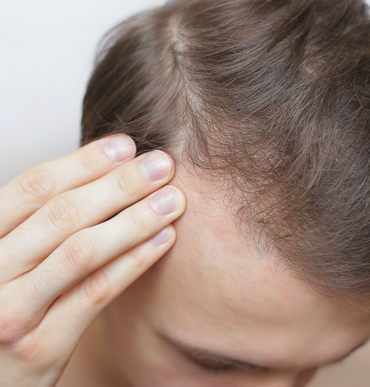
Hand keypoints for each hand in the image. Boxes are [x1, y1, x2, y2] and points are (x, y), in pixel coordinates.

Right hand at [0, 135, 184, 386]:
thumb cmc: (5, 302)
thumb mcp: (9, 258)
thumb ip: (39, 226)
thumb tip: (101, 179)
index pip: (33, 189)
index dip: (83, 163)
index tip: (125, 146)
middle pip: (62, 215)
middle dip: (119, 185)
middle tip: (161, 165)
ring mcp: (12, 312)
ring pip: (82, 252)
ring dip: (134, 220)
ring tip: (172, 199)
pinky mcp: (41, 347)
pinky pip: (96, 293)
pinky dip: (133, 262)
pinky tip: (163, 239)